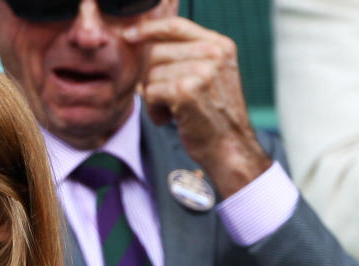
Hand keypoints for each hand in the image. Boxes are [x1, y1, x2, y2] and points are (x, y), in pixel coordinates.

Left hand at [125, 17, 270, 197]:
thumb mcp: (208, 76)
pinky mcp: (187, 90)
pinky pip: (151, 92)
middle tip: (168, 99)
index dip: (148, 29)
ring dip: (154, 97)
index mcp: (219, 45)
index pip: (175, 26)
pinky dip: (154, 110)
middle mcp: (214, 53)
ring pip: (151, 74)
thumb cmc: (213, 115)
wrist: (229, 146)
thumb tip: (144, 44)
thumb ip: (186, 56)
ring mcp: (202, 70)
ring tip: (174, 110)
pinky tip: (171, 118)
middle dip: (152, 77)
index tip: (128, 36)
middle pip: (157, 52)